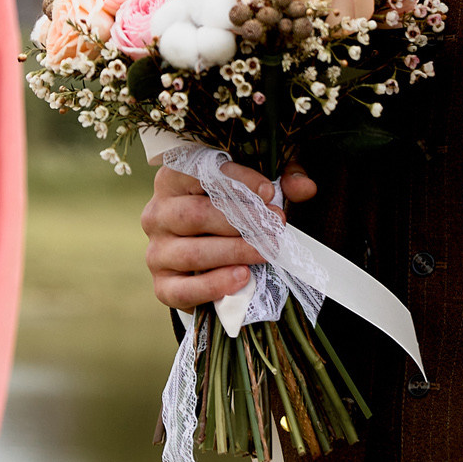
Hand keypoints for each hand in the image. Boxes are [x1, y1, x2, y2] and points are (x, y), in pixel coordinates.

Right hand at [142, 160, 317, 311]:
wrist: (208, 259)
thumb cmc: (231, 211)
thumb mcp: (256, 186)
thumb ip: (282, 179)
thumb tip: (305, 187)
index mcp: (173, 179)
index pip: (198, 172)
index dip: (236, 180)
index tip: (269, 192)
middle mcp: (157, 213)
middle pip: (196, 214)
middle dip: (242, 219)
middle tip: (276, 224)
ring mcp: (157, 251)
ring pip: (193, 252)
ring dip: (235, 251)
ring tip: (268, 251)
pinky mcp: (162, 285)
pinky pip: (183, 290)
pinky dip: (214, 285)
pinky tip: (243, 277)